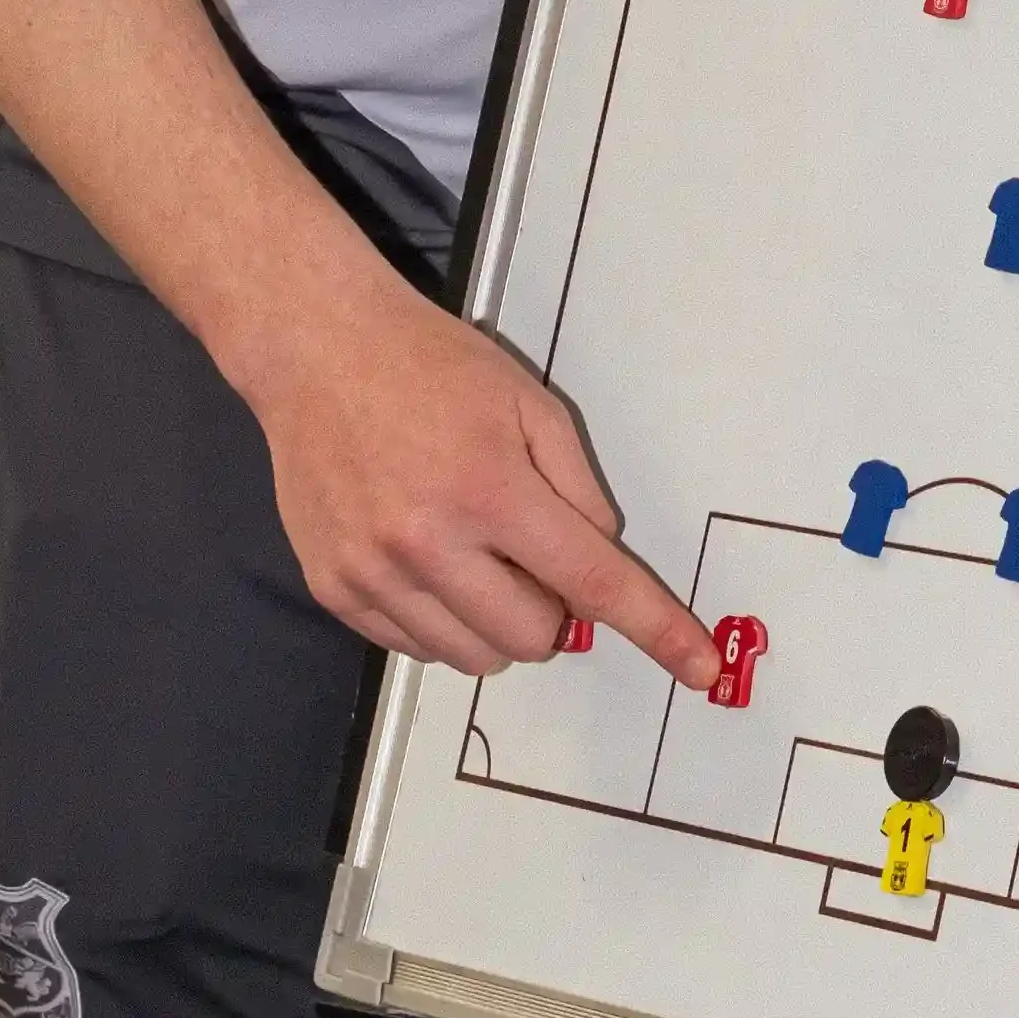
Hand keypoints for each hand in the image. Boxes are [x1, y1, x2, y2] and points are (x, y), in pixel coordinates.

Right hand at [238, 249, 719, 687]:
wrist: (318, 350)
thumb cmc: (431, 367)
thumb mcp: (533, 406)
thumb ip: (581, 490)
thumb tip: (600, 563)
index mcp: (492, 490)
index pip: (594, 584)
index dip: (656, 630)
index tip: (700, 667)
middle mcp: (429, 543)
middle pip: (534, 640)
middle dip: (552, 610)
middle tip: (529, 551)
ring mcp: (375, 573)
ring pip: (474, 657)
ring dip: (497, 622)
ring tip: (474, 552)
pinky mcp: (335, 588)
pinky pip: (416, 648)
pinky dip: (442, 622)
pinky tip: (429, 561)